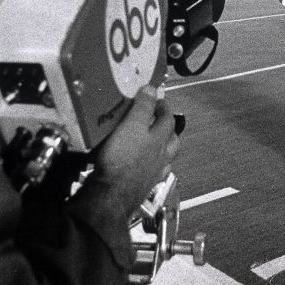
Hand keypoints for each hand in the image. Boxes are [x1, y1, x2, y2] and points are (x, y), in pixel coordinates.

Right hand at [91, 85, 179, 218]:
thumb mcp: (131, 125)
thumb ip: (143, 107)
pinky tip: (145, 166)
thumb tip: (152, 89)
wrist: (112, 195)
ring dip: (163, 149)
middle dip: (168, 129)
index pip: (168, 118)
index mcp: (159, 140)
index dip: (163, 106)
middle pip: (172, 140)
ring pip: (166, 158)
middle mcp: (161, 157)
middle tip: (159, 121)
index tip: (157, 99)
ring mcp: (154, 174)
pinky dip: (152, 167)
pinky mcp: (144, 187)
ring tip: (155, 143)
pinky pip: (154, 174)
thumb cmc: (121, 159)